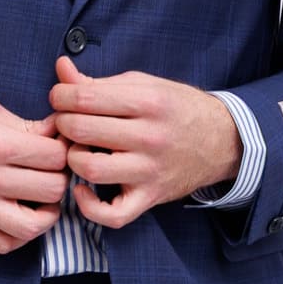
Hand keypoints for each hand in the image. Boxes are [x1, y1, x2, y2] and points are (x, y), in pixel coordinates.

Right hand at [0, 91, 69, 254]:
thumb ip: (25, 125)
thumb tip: (60, 132)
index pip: (56, 157)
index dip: (65, 150)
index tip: (60, 148)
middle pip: (51, 190)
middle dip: (59, 178)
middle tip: (54, 172)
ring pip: (33, 226)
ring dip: (47, 214)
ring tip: (44, 201)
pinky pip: (3, 244)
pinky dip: (20, 236)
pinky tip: (21, 218)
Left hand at [47, 55, 239, 229]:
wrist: (222, 140)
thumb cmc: (176, 109)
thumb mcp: (144, 86)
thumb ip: (99, 82)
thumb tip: (61, 68)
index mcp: (148, 102)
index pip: (85, 98)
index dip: (60, 96)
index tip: (60, 98)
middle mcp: (150, 136)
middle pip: (82, 130)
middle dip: (62, 123)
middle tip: (66, 122)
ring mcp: (150, 170)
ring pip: (91, 169)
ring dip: (72, 158)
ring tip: (78, 150)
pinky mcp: (150, 197)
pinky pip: (112, 215)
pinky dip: (89, 206)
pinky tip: (82, 188)